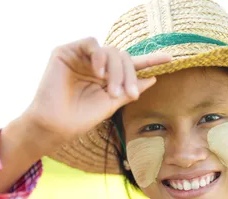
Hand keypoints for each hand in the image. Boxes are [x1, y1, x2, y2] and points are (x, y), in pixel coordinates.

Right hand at [19, 37, 171, 155]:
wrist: (57, 125)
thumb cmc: (82, 118)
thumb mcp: (112, 103)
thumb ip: (131, 89)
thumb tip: (153, 78)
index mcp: (107, 77)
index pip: (131, 65)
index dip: (150, 60)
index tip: (170, 59)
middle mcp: (96, 66)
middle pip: (123, 58)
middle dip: (129, 75)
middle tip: (129, 95)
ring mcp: (82, 58)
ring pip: (111, 51)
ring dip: (116, 71)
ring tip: (112, 91)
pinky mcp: (66, 52)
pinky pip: (91, 44)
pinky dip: (100, 57)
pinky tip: (99, 74)